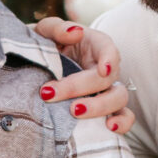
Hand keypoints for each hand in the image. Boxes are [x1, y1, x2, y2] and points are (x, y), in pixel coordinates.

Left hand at [33, 18, 136, 133]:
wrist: (34, 69)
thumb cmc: (45, 47)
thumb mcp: (44, 32)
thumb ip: (56, 28)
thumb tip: (75, 33)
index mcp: (95, 45)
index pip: (108, 48)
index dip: (109, 59)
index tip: (102, 69)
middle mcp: (105, 68)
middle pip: (106, 79)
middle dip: (78, 87)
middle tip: (49, 94)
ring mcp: (107, 90)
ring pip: (118, 99)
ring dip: (99, 107)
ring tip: (75, 112)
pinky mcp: (104, 110)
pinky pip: (123, 118)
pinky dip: (122, 124)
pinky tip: (109, 129)